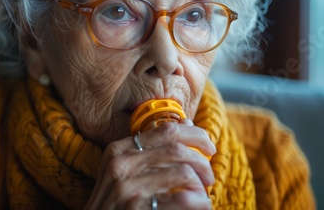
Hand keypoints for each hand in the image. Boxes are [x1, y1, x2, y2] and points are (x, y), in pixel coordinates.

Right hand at [85, 122, 215, 208]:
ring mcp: (128, 188)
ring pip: (183, 172)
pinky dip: (199, 201)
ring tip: (203, 194)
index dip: (194, 134)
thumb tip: (186, 123)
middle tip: (208, 175)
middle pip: (177, 149)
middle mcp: (121, 165)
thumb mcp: (122, 172)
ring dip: (201, 184)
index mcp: (118, 150)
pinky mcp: (137, 208)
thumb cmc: (115, 202)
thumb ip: (150, 149)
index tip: (208, 147)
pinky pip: (183, 199)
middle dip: (202, 160)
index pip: (165, 130)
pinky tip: (201, 205)